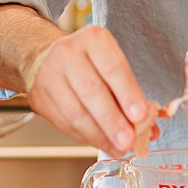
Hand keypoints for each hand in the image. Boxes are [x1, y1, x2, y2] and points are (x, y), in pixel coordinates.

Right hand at [24, 24, 161, 156]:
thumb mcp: (111, 61)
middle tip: (129, 139)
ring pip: (75, 112)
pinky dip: (86, 137)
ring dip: (100, 134)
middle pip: (92, 91)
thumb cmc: (87, 61)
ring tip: (118, 147)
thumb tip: (148, 125)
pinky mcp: (39, 98)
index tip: (140, 115)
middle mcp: (68, 54)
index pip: (113, 67)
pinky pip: (65, 123)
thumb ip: (129, 91)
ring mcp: (50, 76)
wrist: (46, 58)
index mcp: (93, 40)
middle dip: (113, 120)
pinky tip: (101, 142)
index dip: (128, 93)